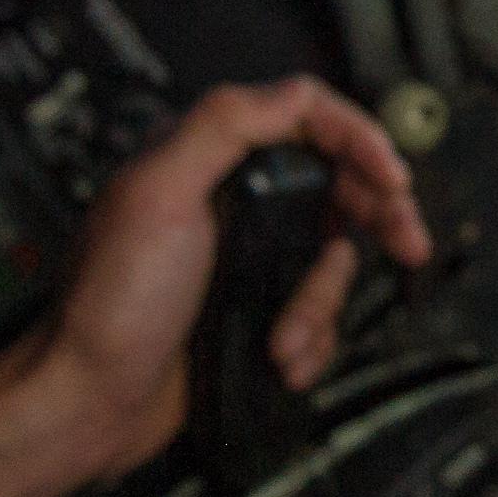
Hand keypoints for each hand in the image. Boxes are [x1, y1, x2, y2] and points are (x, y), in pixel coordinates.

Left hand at [33, 76, 435, 474]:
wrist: (90, 404)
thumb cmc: (107, 306)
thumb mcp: (158, 194)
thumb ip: (222, 126)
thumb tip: (292, 92)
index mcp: (207, 157)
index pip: (304, 117)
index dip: (358, 139)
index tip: (391, 175)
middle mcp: (231, 199)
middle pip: (337, 184)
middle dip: (374, 221)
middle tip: (407, 243)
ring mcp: (247, 256)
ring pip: (332, 258)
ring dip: (321, 304)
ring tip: (286, 335)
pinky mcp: (256, 306)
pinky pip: (318, 312)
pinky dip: (311, 340)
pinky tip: (279, 355)